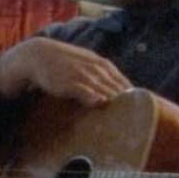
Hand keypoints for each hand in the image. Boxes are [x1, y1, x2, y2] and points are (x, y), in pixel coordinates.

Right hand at [0, 36, 131, 105]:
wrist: (38, 55)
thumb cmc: (63, 63)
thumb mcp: (86, 64)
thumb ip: (101, 77)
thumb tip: (112, 94)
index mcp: (103, 65)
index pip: (124, 83)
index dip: (134, 98)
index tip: (140, 113)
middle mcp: (97, 69)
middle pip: (119, 89)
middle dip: (129, 104)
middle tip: (137, 122)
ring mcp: (84, 75)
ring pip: (105, 90)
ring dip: (115, 103)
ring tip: (125, 118)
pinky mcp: (69, 82)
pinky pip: (85, 91)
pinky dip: (93, 97)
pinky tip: (100, 103)